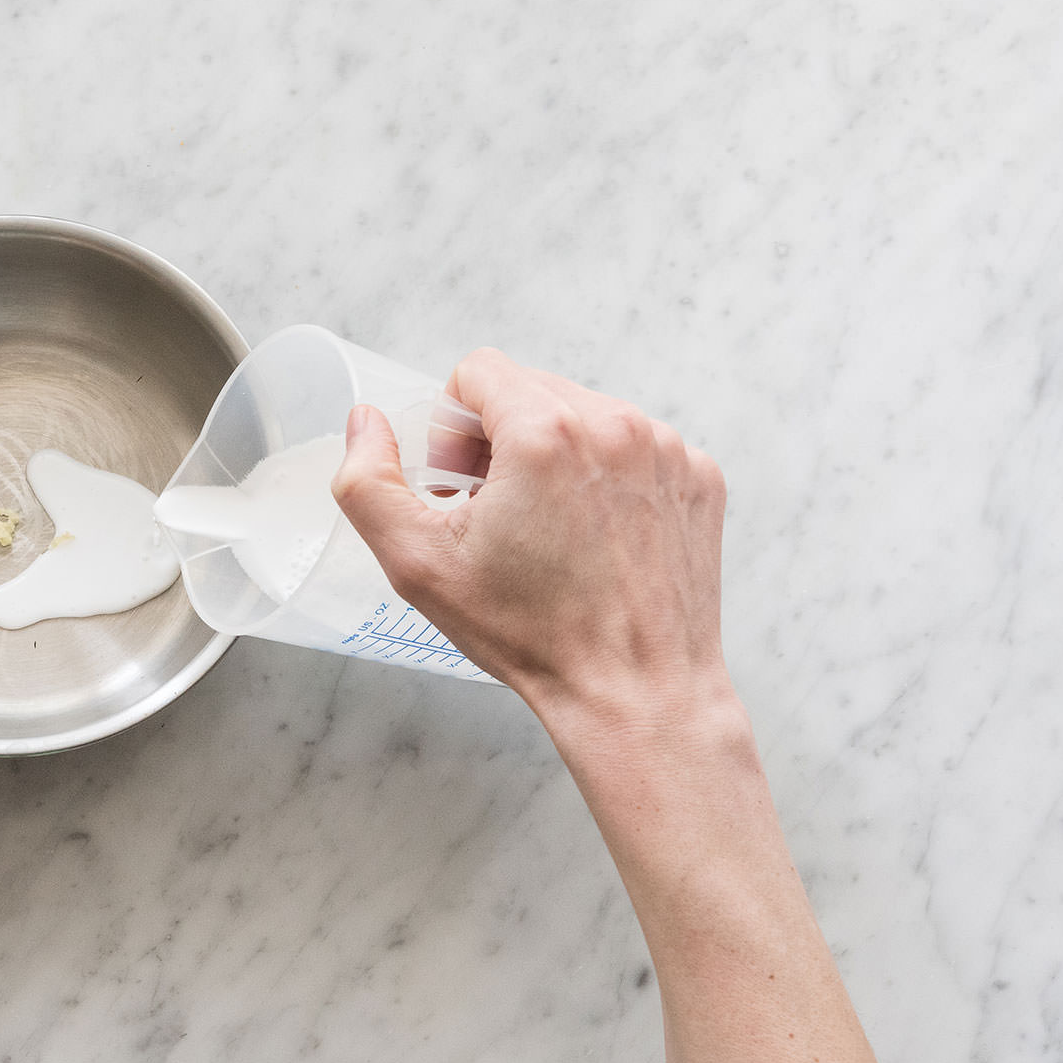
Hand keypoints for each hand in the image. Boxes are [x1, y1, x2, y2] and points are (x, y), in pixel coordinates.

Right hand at [332, 348, 732, 743]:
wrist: (635, 692)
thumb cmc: (530, 634)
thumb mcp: (417, 564)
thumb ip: (367, 482)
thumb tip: (364, 420)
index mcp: (545, 433)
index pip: (479, 371)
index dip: (450, 424)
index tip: (457, 482)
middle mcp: (616, 425)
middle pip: (532, 388)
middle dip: (499, 437)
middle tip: (493, 509)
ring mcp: (667, 449)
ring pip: (585, 413)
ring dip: (554, 452)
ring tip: (545, 526)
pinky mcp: (698, 477)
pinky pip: (634, 444)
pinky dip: (606, 475)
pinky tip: (593, 536)